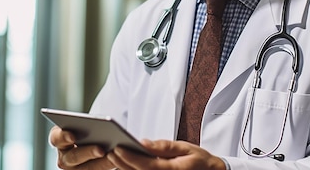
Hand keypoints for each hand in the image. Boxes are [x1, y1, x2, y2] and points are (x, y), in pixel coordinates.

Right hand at [48, 125, 113, 169]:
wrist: (94, 139)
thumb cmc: (88, 128)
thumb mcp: (85, 124)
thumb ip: (87, 124)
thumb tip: (102, 122)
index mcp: (58, 139)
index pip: (56, 138)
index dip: (63, 137)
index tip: (73, 136)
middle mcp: (63, 157)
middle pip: (73, 157)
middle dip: (88, 153)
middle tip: (101, 150)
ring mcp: (74, 168)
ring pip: (86, 168)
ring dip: (100, 163)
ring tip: (113, 156)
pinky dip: (106, 165)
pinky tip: (117, 160)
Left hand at [107, 139, 225, 169]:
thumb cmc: (199, 160)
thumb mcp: (185, 147)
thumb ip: (164, 146)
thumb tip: (143, 142)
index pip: (146, 165)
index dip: (130, 157)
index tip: (118, 148)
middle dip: (123, 162)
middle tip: (111, 151)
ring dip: (125, 168)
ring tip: (114, 156)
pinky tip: (124, 165)